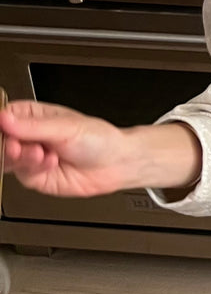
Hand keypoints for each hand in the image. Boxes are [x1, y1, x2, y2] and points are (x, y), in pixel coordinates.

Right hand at [0, 101, 201, 199]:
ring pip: (8, 160)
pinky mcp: (36, 177)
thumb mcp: (65, 127)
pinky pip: (24, 175)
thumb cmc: (98, 139)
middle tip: (14, 146)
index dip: (1, 125)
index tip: (3, 129)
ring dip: (20, 158)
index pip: (3, 117)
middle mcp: (28, 137)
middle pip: (2, 141)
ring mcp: (30, 158)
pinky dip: (35, 169)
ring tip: (38, 153)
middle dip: (6, 145)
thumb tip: (5, 118)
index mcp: (32, 116)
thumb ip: (33, 126)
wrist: (117, 163)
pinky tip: (50, 162)